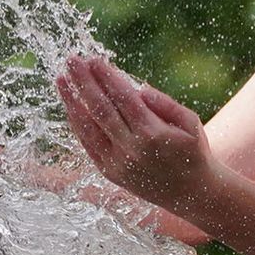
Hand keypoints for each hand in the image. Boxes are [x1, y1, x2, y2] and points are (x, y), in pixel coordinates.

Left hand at [54, 55, 214, 210]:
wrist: (192, 195)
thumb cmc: (193, 152)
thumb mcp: (190, 124)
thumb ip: (166, 104)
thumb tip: (139, 88)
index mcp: (153, 134)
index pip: (123, 98)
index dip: (107, 77)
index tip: (94, 58)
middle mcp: (131, 149)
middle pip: (101, 109)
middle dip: (84, 83)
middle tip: (71, 61)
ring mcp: (117, 163)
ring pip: (88, 128)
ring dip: (72, 102)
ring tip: (61, 80)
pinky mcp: (109, 173)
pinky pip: (88, 144)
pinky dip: (77, 124)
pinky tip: (71, 105)